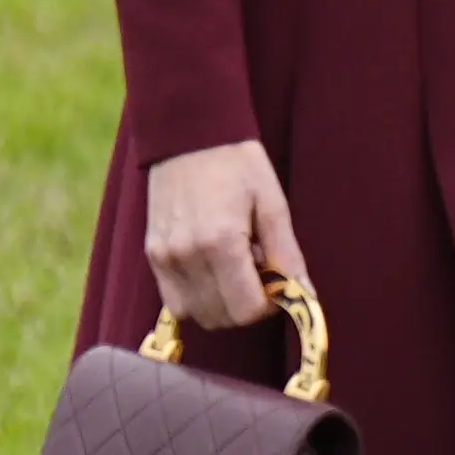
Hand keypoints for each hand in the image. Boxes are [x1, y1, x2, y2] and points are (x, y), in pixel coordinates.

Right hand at [144, 140, 306, 330]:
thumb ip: (286, 253)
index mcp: (220, 242)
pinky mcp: (152, 256)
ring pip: (194, 313)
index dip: (269, 306)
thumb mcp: (272, 203)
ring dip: (221, 304)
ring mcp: (163, 258)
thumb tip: (303, 293)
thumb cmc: (238, 164)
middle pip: (219, 317)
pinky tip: (214, 267)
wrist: (189, 137)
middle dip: (246, 306)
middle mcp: (185, 256)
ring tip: (235, 267)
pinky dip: (198, 296)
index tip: (279, 285)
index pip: (245, 309)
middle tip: (259, 273)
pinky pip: (174, 300)